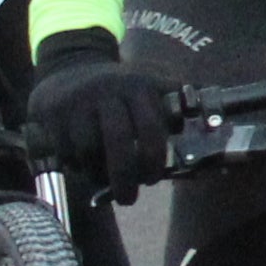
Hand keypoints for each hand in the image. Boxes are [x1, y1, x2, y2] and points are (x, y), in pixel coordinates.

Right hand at [23, 36, 173, 202]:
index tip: (153, 179)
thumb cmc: (119, 88)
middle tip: (128, 198)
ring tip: (103, 178)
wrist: (68, 67)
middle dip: (125, 176)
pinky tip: (81, 163)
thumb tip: (211, 125)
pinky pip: (66, 150)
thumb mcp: (151, 83)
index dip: (153, 159)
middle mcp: (109, 90)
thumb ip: (178, 101)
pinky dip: (75, 164)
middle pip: (119, 141)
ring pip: (90, 149)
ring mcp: (79, 100)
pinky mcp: (54, 112)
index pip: (152, 128)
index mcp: (139, 85)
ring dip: (97, 172)